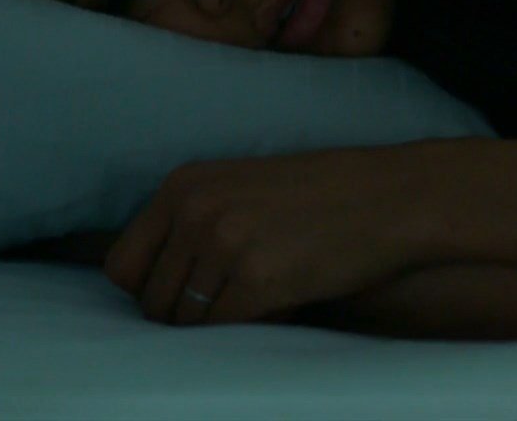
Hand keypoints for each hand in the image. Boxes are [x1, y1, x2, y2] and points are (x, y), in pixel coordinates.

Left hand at [102, 147, 421, 326]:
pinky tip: (280, 302)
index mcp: (184, 185)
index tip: (179, 295)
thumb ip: (193, 220)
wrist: (394, 195)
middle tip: (230, 302)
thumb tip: (153, 282)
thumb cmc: (324, 194)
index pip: (121, 266)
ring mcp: (226, 246)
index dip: (147, 291)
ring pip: (188, 323)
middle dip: (185, 315)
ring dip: (219, 323)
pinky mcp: (259, 281)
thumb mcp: (242, 185)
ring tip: (261, 295)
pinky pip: (225, 331)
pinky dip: (248, 328)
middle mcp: (196, 212)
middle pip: (152, 302)